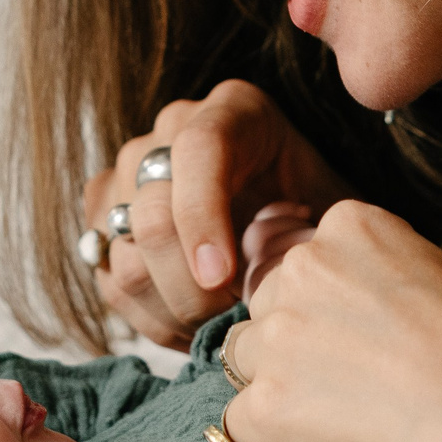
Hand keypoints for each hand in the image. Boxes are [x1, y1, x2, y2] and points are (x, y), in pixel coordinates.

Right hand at [84, 80, 353, 349]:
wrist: (287, 212)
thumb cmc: (318, 213)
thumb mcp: (336, 211)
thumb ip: (314, 234)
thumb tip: (275, 282)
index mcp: (236, 110)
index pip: (198, 150)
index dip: (202, 218)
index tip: (223, 278)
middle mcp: (171, 129)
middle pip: (152, 213)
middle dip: (193, 288)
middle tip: (237, 324)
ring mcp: (130, 171)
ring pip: (125, 257)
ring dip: (174, 311)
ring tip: (221, 330)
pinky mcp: (105, 217)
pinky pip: (109, 281)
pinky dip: (153, 319)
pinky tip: (195, 327)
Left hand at [222, 201, 441, 441]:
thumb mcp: (438, 281)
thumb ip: (376, 283)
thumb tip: (343, 321)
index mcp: (349, 226)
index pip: (309, 267)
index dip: (340, 315)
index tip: (383, 345)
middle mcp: (302, 268)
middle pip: (271, 309)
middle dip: (302, 348)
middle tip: (366, 390)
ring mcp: (277, 336)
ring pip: (248, 362)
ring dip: (283, 391)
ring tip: (353, 421)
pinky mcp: (263, 406)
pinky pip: (242, 425)